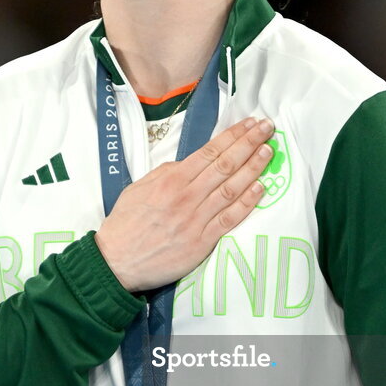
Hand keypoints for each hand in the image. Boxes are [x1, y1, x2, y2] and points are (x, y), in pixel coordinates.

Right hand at [95, 117, 273, 290]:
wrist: (116, 262)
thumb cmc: (126, 223)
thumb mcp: (140, 188)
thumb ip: (166, 173)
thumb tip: (189, 163)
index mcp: (171, 180)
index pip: (210, 151)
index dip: (233, 135)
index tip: (250, 124)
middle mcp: (186, 196)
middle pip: (226, 165)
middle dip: (249, 144)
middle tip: (268, 129)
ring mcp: (196, 220)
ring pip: (232, 189)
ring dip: (253, 168)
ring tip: (269, 152)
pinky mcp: (202, 242)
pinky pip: (229, 219)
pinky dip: (247, 202)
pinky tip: (261, 188)